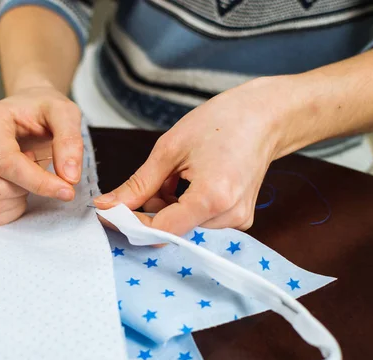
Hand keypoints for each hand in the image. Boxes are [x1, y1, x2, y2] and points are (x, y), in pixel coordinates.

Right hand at [0, 85, 83, 224]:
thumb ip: (70, 141)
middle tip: (51, 171)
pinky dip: (13, 206)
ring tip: (34, 170)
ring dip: (22, 196)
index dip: (38, 182)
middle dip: (32, 189)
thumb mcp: (65, 112)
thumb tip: (69, 177)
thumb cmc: (43, 107)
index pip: (7, 163)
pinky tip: (25, 186)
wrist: (29, 106)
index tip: (67, 190)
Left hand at [94, 77, 291, 234]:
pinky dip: (185, 205)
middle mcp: (228, 216)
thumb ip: (138, 184)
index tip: (106, 212)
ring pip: (183, 225)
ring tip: (177, 174)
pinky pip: (200, 220)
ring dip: (168, 206)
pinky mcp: (240, 218)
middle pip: (172, 228)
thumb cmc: (221, 122)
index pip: (160, 229)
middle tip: (150, 180)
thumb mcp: (170, 148)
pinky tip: (191, 181)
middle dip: (150, 210)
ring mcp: (237, 220)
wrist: (266, 117)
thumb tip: (108, 206)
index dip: (129, 223)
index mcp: (211, 197)